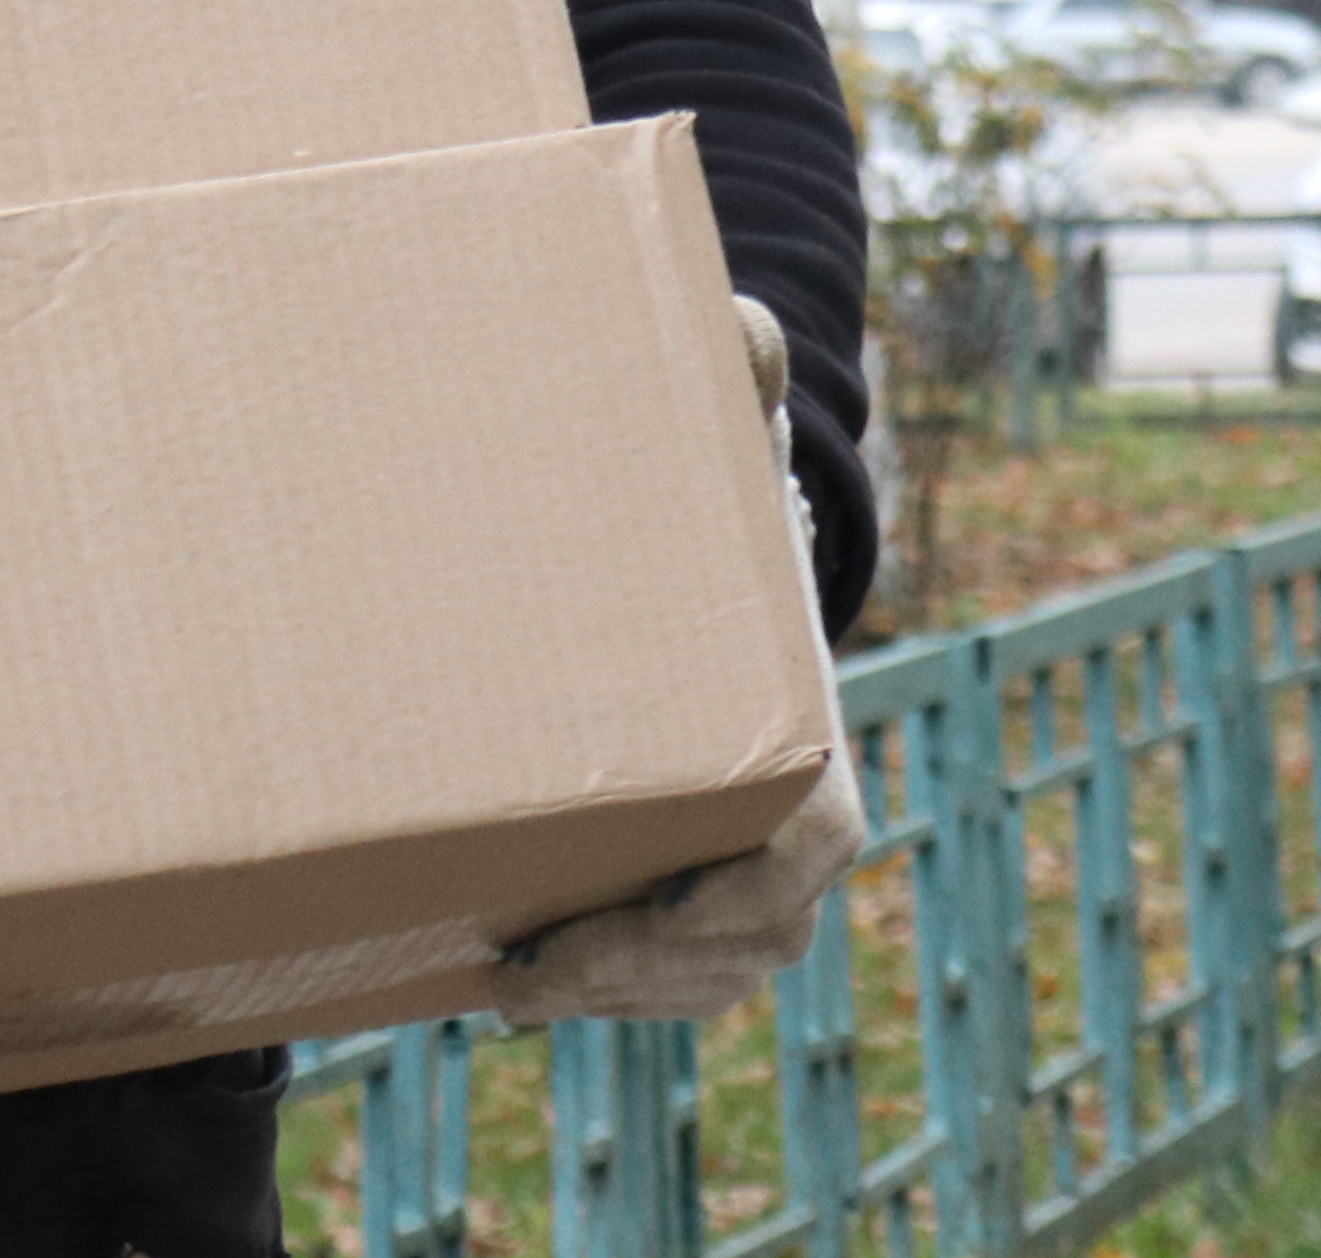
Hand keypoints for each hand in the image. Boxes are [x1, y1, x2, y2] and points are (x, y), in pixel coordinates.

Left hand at [495, 292, 871, 1026]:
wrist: (710, 572)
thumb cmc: (708, 508)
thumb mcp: (716, 440)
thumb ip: (730, 378)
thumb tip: (738, 321)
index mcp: (814, 733)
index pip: (809, 849)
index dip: (733, 898)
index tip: (646, 913)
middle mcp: (802, 819)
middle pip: (751, 942)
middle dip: (646, 975)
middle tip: (528, 973)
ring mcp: (755, 871)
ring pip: (712, 976)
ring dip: (617, 999)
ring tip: (506, 988)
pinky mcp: (700, 896)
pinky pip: (677, 976)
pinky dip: (608, 993)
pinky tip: (509, 979)